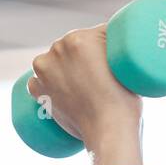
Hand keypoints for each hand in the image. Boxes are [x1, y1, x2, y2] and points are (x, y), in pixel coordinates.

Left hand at [27, 23, 143, 144]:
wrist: (108, 131)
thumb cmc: (125, 100)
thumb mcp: (128, 65)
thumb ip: (120, 50)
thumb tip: (117, 47)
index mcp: (80, 38)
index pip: (96, 34)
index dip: (107, 44)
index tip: (114, 56)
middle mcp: (57, 49)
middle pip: (74, 45)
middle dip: (85, 55)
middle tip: (100, 74)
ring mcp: (44, 70)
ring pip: (55, 60)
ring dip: (64, 66)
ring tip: (82, 85)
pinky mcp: (37, 89)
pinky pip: (40, 79)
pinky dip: (48, 83)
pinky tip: (61, 90)